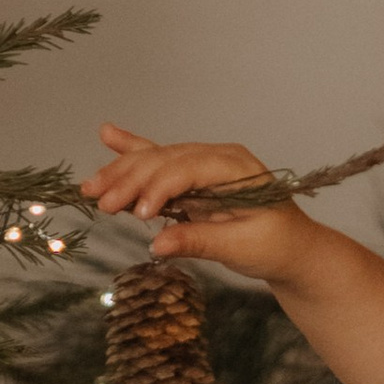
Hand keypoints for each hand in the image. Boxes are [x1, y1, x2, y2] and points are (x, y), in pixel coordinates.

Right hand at [80, 126, 383, 383]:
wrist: (293, 249)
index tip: (140, 214)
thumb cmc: (276, 246)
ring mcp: (204, 163)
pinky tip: (108, 135)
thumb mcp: (242, 249)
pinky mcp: (193, 176)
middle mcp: (217, 157)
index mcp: (237, 168)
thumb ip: (200, 241)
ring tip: (90, 187)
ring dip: (122, 172)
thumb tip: (157, 244)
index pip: (188, 167)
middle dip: (130, 179)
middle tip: (100, 202)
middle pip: (165, 160)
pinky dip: (133, 151)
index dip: (160, 187)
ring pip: (156, 160)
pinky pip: (159, 161)